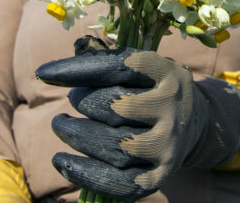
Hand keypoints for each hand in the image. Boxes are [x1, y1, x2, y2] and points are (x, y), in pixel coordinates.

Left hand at [35, 37, 239, 201]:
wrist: (197, 124)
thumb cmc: (152, 88)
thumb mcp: (141, 67)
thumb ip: (106, 59)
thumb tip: (67, 56)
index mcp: (166, 72)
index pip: (118, 67)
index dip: (78, 70)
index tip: (42, 74)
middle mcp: (172, 107)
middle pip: (116, 107)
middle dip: (83, 104)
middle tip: (70, 102)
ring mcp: (169, 143)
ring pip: (116, 146)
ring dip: (78, 137)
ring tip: (60, 125)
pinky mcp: (162, 174)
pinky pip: (122, 183)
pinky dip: (88, 176)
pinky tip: (63, 163)